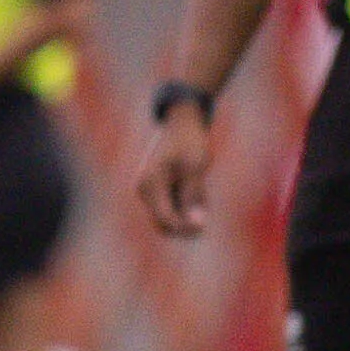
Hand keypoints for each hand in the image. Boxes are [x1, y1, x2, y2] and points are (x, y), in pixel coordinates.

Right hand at [134, 99, 213, 236]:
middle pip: (163, 224)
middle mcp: (144, 190)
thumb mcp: (196, 168)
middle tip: (206, 208)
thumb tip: (196, 224)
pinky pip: (172, 209)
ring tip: (202, 189)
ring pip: (169, 218)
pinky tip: (197, 188)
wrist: (183, 122)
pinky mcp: (156, 191)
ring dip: (188, 213)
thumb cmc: (190, 142)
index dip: (185, 228)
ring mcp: (147, 191)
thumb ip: (194, 196)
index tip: (204, 226)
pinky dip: (187, 205)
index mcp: (150, 184)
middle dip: (185, 223)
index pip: (165, 220)